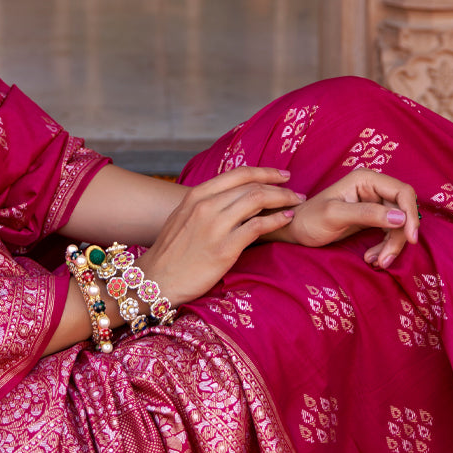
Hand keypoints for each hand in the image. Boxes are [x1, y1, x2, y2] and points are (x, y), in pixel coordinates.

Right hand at [141, 167, 304, 307]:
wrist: (156, 280)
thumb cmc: (172, 252)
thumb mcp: (183, 217)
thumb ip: (206, 204)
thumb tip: (231, 197)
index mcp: (197, 195)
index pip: (239, 173)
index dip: (265, 171)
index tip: (282, 175)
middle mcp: (206, 205)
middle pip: (252, 185)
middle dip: (279, 186)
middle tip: (295, 192)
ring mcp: (215, 226)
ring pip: (257, 200)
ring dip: (282, 199)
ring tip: (295, 204)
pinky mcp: (224, 248)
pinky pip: (257, 227)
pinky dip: (276, 220)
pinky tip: (286, 220)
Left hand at [267, 168, 420, 268]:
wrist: (296, 230)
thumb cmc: (310, 219)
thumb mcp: (335, 216)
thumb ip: (367, 214)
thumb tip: (400, 218)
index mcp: (365, 179)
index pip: (403, 192)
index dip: (411, 214)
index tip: (410, 239)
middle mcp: (373, 187)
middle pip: (403, 210)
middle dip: (399, 236)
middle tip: (385, 259)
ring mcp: (374, 202)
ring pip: (399, 224)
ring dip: (392, 245)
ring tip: (376, 262)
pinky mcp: (373, 218)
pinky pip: (390, 232)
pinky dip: (385, 247)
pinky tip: (372, 258)